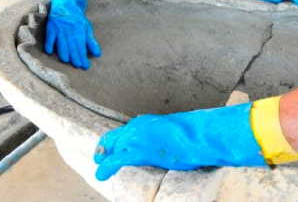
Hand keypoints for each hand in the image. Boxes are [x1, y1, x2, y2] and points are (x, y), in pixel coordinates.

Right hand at [45, 0, 101, 69]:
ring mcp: (59, 28)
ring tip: (67, 61)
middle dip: (75, 57)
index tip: (85, 66)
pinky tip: (50, 52)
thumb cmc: (77, 18)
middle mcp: (69, 29)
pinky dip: (49, 45)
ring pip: (61, 44)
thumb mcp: (86, 28)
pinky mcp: (51, 27)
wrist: (66, 3)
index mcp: (79, 29)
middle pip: (72, 46)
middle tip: (78, 66)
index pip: (81, 46)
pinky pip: (49, 37)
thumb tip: (97, 54)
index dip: (83, 57)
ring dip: (64, 53)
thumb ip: (91, 41)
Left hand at [94, 103, 266, 180]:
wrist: (199, 135)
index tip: (110, 147)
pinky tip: (100, 174)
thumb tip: (160, 146)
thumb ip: (160, 136)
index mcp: (145, 122)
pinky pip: (115, 160)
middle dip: (105, 149)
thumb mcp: (173, 131)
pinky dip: (105, 167)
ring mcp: (135, 137)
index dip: (115, 141)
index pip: (124, 131)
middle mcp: (137, 126)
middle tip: (99, 157)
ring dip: (104, 158)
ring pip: (112, 148)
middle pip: (114, 138)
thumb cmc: (193, 133)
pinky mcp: (137, 151)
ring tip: (98, 167)